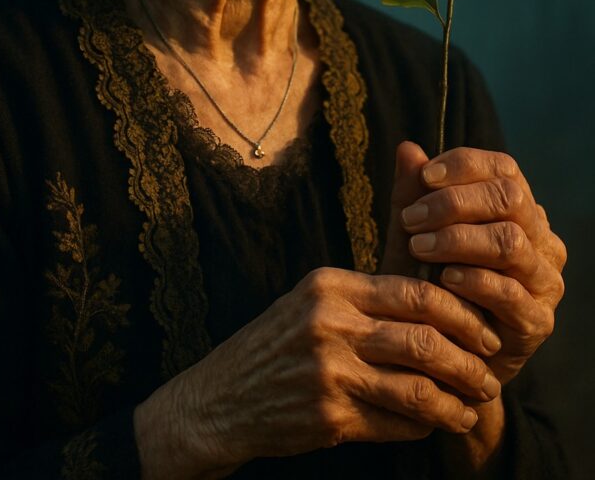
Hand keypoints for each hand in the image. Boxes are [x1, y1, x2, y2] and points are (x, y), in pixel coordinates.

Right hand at [133, 266, 502, 478]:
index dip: (462, 314)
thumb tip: (441, 288)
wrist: (221, 398)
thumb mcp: (316, 298)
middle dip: (468, 361)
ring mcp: (327, 372)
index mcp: (331, 285)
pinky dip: (424, 427)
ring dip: (455, 401)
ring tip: (472, 406)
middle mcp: (329, 323)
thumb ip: (372, 292)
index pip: (415, 292)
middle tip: (489, 375)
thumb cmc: (280, 342)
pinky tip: (435, 425)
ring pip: (416, 387)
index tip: (484, 331)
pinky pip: (395, 424)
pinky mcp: (328, 417)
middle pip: (423, 339)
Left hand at [400, 145, 566, 384]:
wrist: (439, 357)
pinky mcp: (538, 322)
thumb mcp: (413, 235)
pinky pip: (510, 291)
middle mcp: (541, 240)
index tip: (425, 176)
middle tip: (411, 219)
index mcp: (517, 210)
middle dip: (455, 202)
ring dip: (458, 240)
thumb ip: (411, 195)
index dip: (464, 165)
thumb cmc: (426, 284)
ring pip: (510, 242)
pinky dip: (473, 280)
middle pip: (509, 198)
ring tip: (419, 246)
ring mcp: (544, 281)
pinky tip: (443, 279)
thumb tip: (407, 147)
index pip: (504, 168)